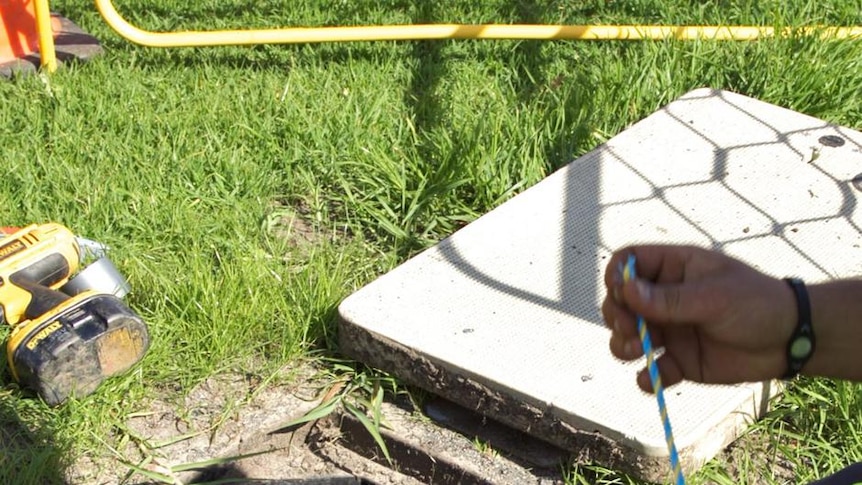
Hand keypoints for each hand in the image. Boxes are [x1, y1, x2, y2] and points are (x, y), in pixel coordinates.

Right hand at [602, 245, 795, 391]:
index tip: (620, 293)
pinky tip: (653, 377)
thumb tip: (626, 291)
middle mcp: (664, 298)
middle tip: (630, 328)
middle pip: (620, 302)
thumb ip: (670, 298)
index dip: (617, 275)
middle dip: (617, 315)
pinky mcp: (679, 361)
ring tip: (636, 350)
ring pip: (627, 336)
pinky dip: (646, 377)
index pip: (629, 262)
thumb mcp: (714, 296)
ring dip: (622, 344)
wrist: (791, 341)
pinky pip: (651, 370)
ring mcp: (670, 330)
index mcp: (673, 269)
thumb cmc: (757, 304)